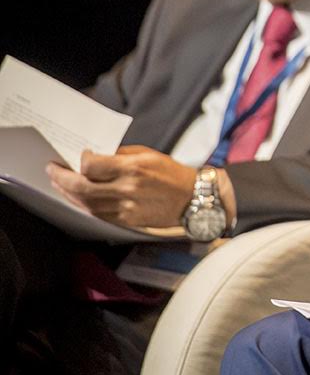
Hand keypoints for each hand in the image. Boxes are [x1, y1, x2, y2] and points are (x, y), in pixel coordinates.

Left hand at [47, 146, 197, 227]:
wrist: (192, 198)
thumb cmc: (172, 173)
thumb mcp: (148, 154)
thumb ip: (120, 155)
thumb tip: (96, 156)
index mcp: (134, 168)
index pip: (92, 166)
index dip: (80, 160)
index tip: (79, 156)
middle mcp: (127, 189)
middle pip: (82, 187)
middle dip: (62, 178)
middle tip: (53, 170)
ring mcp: (126, 207)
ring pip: (85, 203)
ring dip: (68, 193)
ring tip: (60, 184)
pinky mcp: (127, 220)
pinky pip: (97, 214)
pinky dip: (83, 205)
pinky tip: (77, 198)